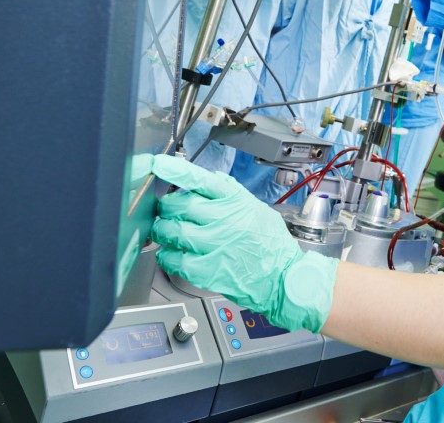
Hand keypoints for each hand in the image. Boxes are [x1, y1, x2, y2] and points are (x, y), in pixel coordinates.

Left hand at [150, 154, 337, 332]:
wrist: (284, 279)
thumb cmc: (273, 246)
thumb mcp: (258, 211)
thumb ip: (234, 195)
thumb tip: (215, 180)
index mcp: (236, 202)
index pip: (202, 179)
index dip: (177, 170)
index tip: (160, 164)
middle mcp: (225, 220)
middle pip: (180, 205)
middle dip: (166, 207)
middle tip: (165, 211)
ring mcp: (215, 244)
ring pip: (173, 231)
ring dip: (162, 230)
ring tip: (165, 232)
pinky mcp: (208, 270)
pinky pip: (175, 259)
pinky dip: (167, 256)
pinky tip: (170, 255)